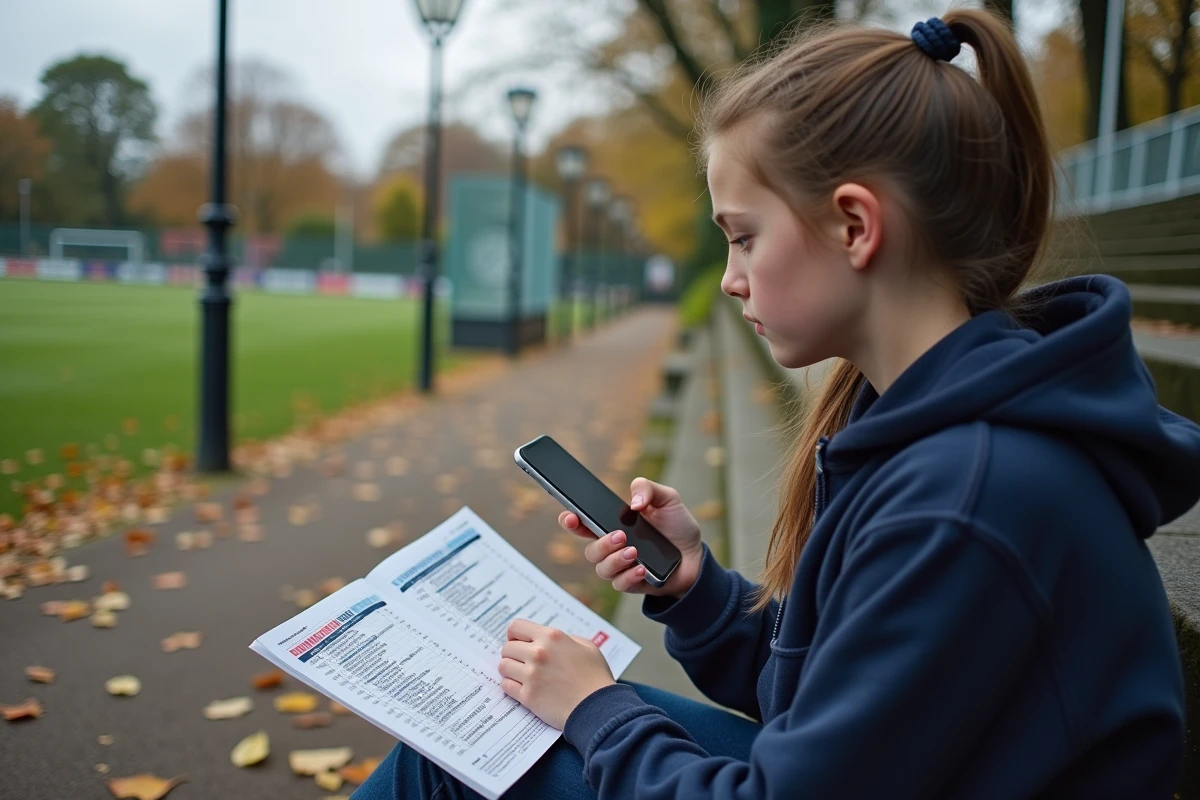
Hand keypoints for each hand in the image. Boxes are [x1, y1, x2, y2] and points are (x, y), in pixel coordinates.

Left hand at [497, 619, 614, 729]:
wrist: (598, 709)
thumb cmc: (596, 677)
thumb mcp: (587, 647)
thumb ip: (566, 639)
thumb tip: (549, 641)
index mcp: (552, 637)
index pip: (516, 626)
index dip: (515, 635)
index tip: (519, 642)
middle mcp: (538, 653)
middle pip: (507, 647)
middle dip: (513, 654)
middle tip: (521, 662)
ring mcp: (531, 675)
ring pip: (504, 666)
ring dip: (510, 670)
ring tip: (521, 675)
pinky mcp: (528, 696)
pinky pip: (506, 686)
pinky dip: (511, 686)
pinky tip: (523, 688)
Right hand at [559, 477, 703, 599]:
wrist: (696, 556)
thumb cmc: (677, 527)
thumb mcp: (667, 499)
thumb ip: (648, 488)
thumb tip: (633, 502)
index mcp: (614, 525)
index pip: (583, 524)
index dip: (571, 521)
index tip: (570, 517)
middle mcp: (613, 547)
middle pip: (590, 550)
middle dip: (600, 544)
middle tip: (619, 535)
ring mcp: (621, 567)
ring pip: (602, 568)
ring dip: (615, 560)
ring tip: (633, 552)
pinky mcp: (632, 583)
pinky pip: (619, 584)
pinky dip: (629, 576)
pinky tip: (641, 569)